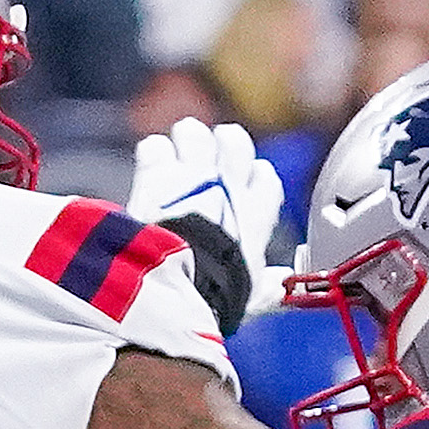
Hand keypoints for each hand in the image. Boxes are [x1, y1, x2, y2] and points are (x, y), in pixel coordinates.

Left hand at [126, 116, 289, 327]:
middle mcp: (227, 186)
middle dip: (221, 143)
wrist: (175, 286)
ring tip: (175, 151)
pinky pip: (156, 147)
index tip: (243, 184)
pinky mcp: (156, 175)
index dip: (252, 176)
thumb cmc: (215, 294)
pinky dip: (152, 154)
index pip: (264, 177)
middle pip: (234, 141)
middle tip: (207, 155)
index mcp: (256, 213)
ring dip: (185, 140)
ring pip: (195, 134)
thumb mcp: (249, 295)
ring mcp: (191, 175)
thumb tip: (279, 286)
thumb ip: (266, 285)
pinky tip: (148, 165)